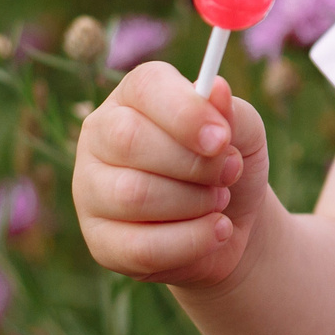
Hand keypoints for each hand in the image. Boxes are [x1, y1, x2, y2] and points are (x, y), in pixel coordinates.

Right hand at [72, 63, 273, 289]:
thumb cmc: (228, 165)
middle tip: (229, 174)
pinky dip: (192, 241)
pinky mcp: (100, 242)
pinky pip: (142, 247)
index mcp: (133, 97)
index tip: (223, 139)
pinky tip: (216, 232)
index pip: (145, 87)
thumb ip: (232, 113)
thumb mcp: (244, 134)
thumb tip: (216, 89)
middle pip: (129, 140)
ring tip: (220, 201)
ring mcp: (90, 190)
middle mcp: (100, 136)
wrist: (230, 224)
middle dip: (193, 164)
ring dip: (195, 203)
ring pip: (133, 195)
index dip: (186, 112)